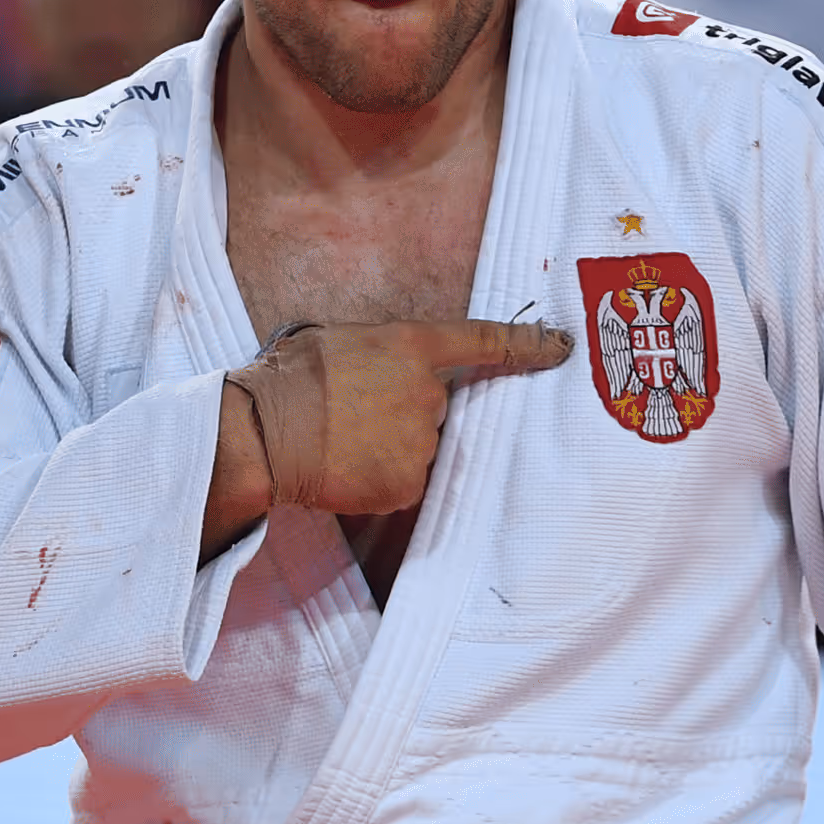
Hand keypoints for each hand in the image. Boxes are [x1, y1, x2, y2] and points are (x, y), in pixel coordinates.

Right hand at [224, 319, 573, 517]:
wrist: (263, 436)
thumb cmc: (287, 381)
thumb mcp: (336, 339)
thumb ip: (381, 352)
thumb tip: (387, 369)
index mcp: (410, 345)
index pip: (485, 341)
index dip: (528, 345)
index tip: (560, 347)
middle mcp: (427, 392)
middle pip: (438, 406)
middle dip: (405, 411)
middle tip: (354, 414)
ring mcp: (422, 441)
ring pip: (422, 446)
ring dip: (392, 446)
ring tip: (343, 441)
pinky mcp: (410, 484)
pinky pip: (408, 482)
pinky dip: (382, 479)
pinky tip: (348, 467)